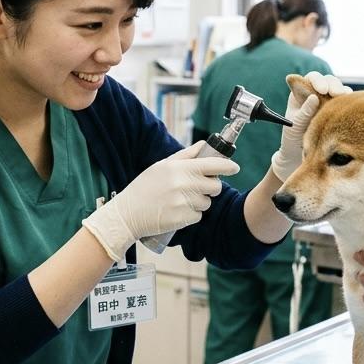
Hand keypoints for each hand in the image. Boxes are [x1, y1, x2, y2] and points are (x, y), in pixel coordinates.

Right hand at [82, 142, 238, 260]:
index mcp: (180, 169)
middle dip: (211, 187)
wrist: (127, 214)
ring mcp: (184, 203)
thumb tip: (204, 145)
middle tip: (197, 187)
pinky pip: (198, 216)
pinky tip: (176, 211)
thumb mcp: (162, 166)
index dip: (228, 167)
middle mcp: (184, 185)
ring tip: (180, 200)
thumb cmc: (145, 187)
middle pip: (215, 186)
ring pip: (207, 203)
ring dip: (199, 202)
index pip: (213, 166)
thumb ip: (186, 155)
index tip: (235, 168)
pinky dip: (191, 215)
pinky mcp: (183, 219)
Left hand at [271, 71, 351, 180]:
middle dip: (333, 85)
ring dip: (344, 93)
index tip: (321, 89)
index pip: (311, 79)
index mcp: (302, 93)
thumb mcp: (295, 126)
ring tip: (346, 99)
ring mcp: (330, 103)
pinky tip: (353, 108)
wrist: (299, 156)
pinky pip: (348, 103)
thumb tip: (314, 98)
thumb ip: (304, 112)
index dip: (318, 81)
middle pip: (329, 81)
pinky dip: (351, 104)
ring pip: (340, 90)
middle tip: (336, 93)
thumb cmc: (293, 139)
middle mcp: (317, 94)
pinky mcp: (340, 112)